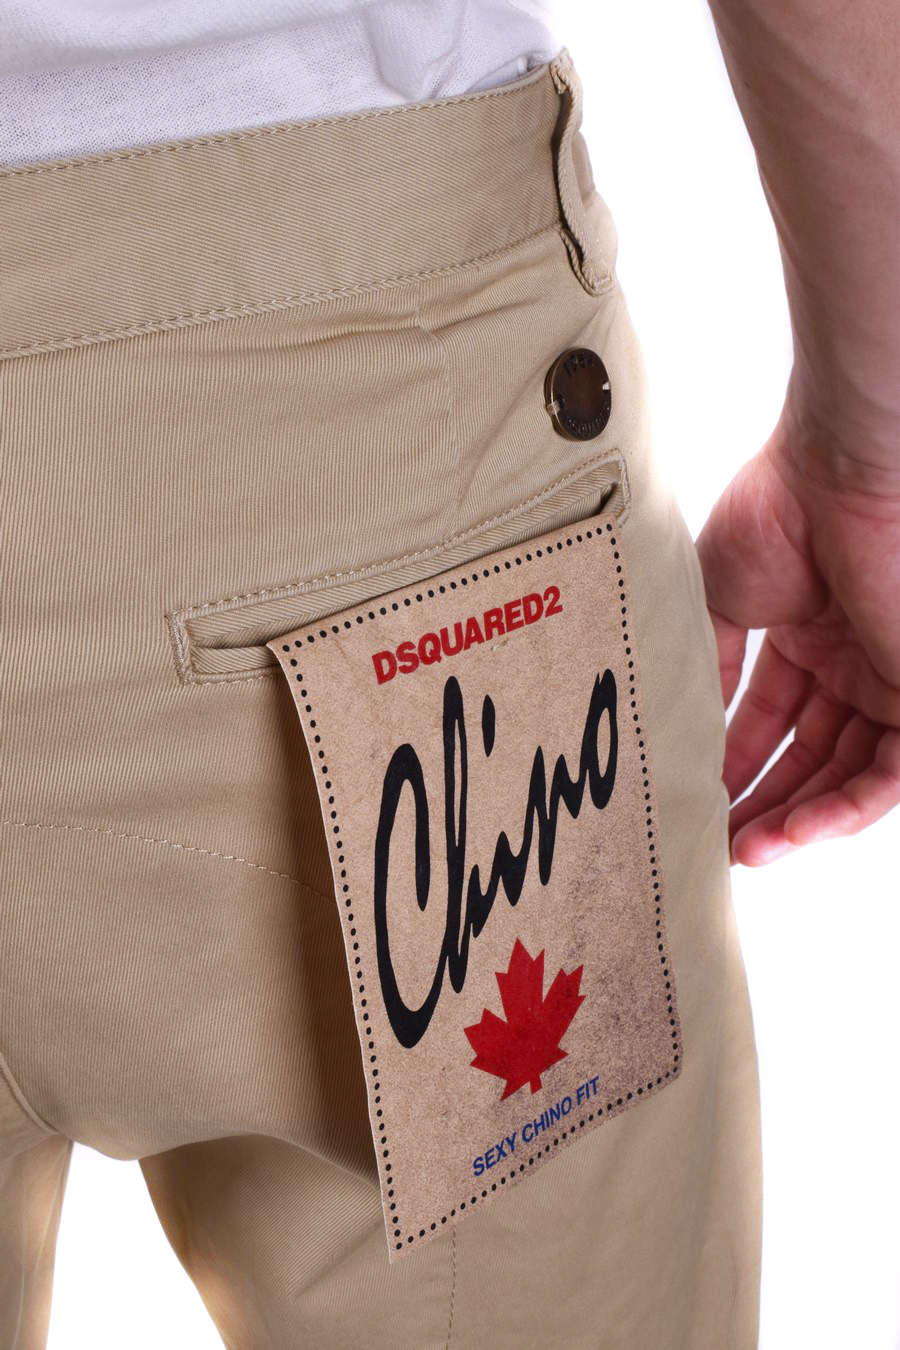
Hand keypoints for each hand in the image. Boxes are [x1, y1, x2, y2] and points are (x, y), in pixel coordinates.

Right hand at [695, 419, 899, 865]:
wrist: (838, 472)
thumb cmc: (777, 512)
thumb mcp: (717, 602)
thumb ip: (707, 667)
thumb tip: (686, 729)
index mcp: (804, 636)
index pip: (770, 721)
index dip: (735, 766)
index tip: (698, 804)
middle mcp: (849, 663)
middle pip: (809, 757)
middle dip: (764, 805)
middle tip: (719, 846)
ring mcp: (885, 680)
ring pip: (848, 775)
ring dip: (799, 819)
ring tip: (747, 852)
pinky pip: (888, 774)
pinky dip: (845, 810)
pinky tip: (796, 833)